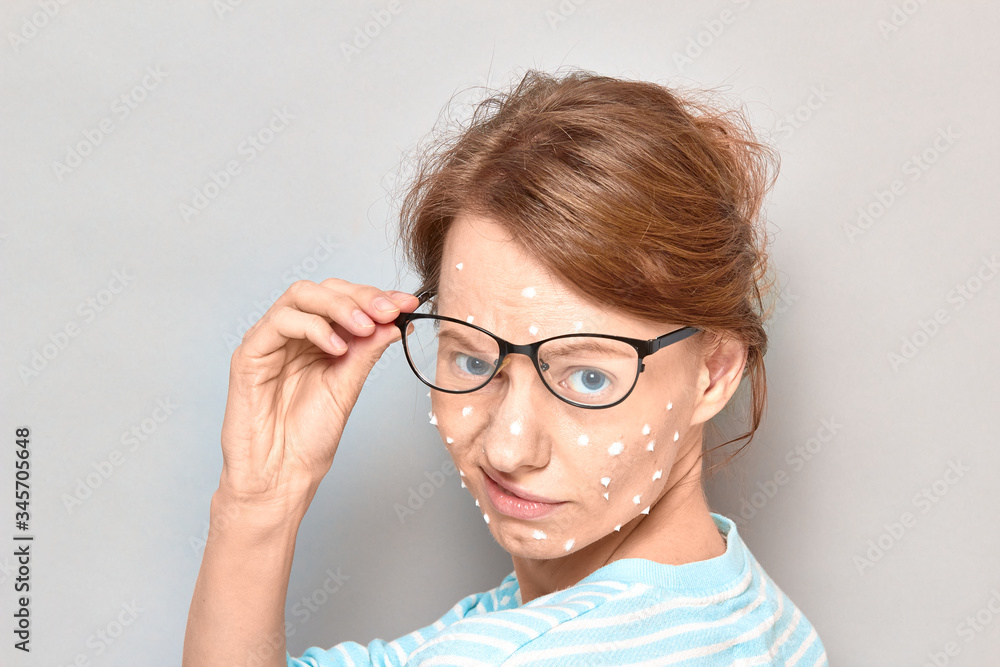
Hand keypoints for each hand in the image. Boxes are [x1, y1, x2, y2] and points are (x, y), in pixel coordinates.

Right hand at [218, 278, 417, 508]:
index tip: (408, 303)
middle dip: (362, 296)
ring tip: (365, 327)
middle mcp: (294, 335)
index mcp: (319, 340)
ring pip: (300, 295)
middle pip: (324, 289)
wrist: (281, 475)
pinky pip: (279, 322)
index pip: (346, 301)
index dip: (377, 297)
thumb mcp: (348, 387)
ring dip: (339, 306)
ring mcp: (270, 341)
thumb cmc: (309, 438)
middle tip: (389, 310)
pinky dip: (313, 327)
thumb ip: (366, 351)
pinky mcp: (250, 354)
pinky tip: (336, 347)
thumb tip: (395, 321)